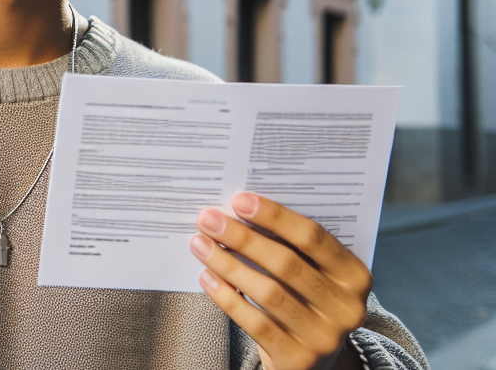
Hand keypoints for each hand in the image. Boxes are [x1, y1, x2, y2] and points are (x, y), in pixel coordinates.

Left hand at [190, 193, 372, 369]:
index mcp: (355, 276)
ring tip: (200, 244)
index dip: (275, 216)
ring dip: (227, 264)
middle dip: (242, 237)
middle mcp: (346, 308)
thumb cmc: (304, 300)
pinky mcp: (298, 359)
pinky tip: (207, 277)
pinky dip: (227, 297)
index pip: (313, 237)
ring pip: (268, 292)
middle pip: (286, 264)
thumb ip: (291, 246)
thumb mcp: (313, 273)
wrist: (311, 360)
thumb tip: (240, 210)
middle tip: (208, 219)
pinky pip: (255, 323)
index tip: (239, 200)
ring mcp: (324, 337)